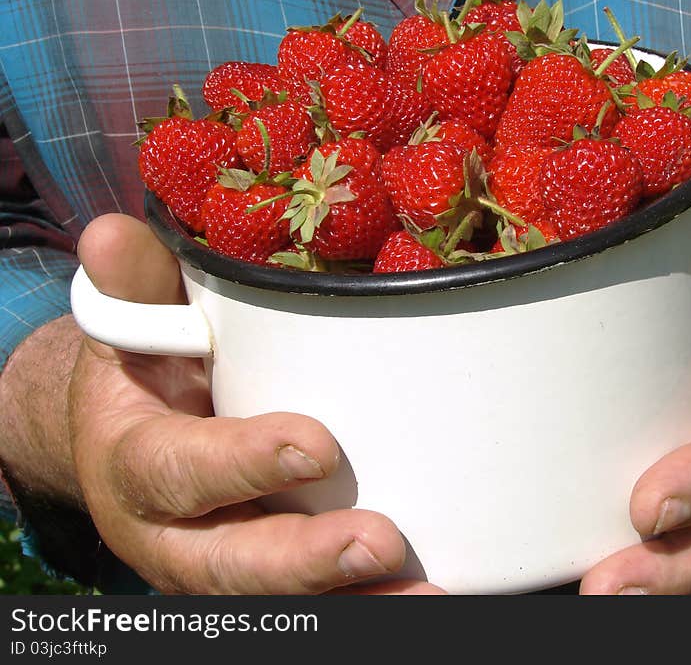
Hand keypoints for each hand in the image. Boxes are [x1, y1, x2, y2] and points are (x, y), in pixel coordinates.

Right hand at [69, 213, 442, 593]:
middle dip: (303, 560)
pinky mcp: (266, 579)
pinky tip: (431, 596)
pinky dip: (368, 605)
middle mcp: (173, 534)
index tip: (317, 447)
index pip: (178, 471)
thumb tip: (111, 232)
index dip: (240, 464)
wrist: (133, 440)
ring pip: (277, 600)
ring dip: (354, 602)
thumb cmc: (146, 375)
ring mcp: (222, 564)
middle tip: (379, 542)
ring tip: (428, 595)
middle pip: (229, 563)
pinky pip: (315, 604)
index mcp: (135, 466)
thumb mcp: (133, 329)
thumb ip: (134, 287)